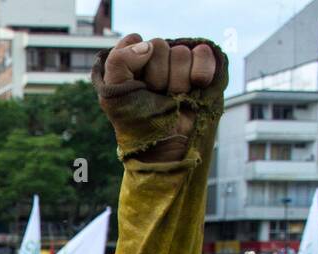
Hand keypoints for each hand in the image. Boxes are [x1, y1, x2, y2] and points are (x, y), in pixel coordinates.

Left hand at [99, 35, 218, 161]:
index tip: (136, 87)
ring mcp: (180, 65)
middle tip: (156, 97)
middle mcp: (156, 61)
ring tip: (173, 99)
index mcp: (132, 63)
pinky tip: (195, 87)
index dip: (135, 64)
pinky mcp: (203, 69)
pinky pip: (202, 53)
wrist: (166, 149)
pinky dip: (200, 71)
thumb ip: (119, 61)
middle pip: (159, 45)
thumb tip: (148, 45)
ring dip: (177, 81)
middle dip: (157, 77)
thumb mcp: (114, 94)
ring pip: (180, 52)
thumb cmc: (138, 124)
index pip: (134, 41)